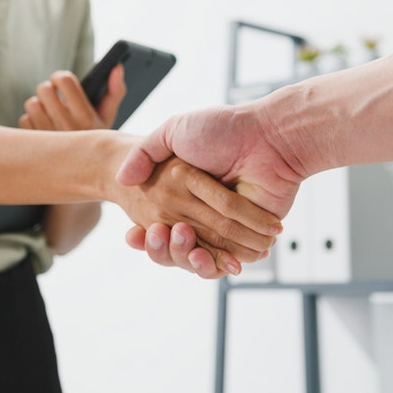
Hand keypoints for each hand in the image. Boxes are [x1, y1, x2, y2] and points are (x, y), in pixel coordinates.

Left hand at [19, 66, 125, 253]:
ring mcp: (49, 140)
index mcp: (88, 119)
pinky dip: (30, 121)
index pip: (64, 80)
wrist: (83, 188)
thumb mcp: (109, 121)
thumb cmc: (97, 146)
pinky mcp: (34, 148)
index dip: (60, 77)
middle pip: (43, 90)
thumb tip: (116, 66)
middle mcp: (68, 130)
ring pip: (31, 105)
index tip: (61, 81)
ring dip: (38, 106)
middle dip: (48, 91)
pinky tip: (42, 129)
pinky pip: (24, 121)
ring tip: (49, 115)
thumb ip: (114, 91)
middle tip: (53, 97)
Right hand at [116, 104, 305, 274]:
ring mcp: (227, 225)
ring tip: (178, 240)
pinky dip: (212, 264)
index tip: (133, 234)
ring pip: (198, 255)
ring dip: (183, 257)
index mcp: (186, 191)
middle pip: (176, 243)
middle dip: (161, 247)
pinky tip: (198, 255)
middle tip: (156, 233)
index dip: (145, 234)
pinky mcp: (250, 236)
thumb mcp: (173, 131)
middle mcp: (204, 210)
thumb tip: (122, 178)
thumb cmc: (224, 128)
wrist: (270, 135)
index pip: (159, 222)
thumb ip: (145, 152)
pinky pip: (227, 259)